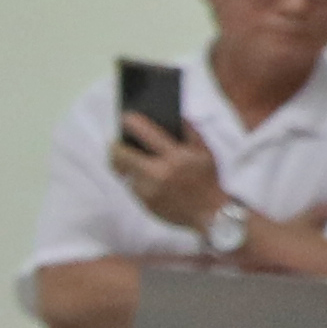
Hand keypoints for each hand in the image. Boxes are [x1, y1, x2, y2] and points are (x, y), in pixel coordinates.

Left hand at [110, 112, 229, 233]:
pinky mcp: (145, 203)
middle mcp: (159, 173)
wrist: (212, 214)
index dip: (131, 122)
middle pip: (120, 155)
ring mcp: (150, 190)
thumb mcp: (205, 151)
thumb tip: (174, 114)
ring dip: (125, 166)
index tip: (124, 117)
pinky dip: (135, 181)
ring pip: (124, 172)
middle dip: (115, 147)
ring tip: (129, 159)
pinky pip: (131, 187)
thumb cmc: (209, 179)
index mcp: (175, 156)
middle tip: (115, 143)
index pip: (147, 133)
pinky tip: (143, 177)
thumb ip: (190, 131)